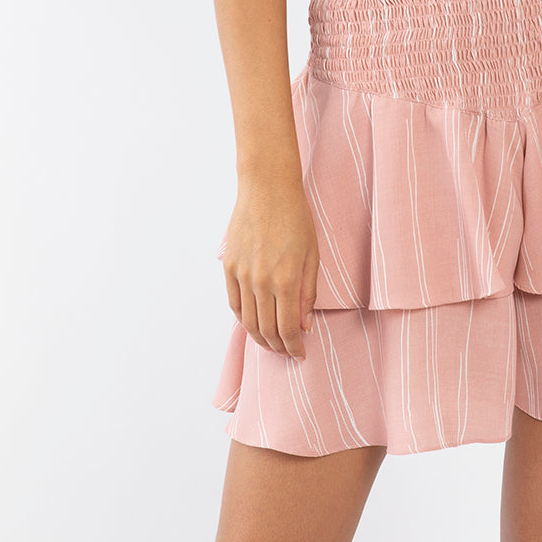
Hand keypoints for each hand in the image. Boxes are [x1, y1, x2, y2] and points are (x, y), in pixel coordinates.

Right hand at [221, 180, 321, 360]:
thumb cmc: (296, 217)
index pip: (288, 328)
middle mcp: (262, 281)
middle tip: (287, 351)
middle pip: (267, 330)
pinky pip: (234, 303)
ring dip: (260, 337)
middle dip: (278, 347)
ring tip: (271, 342)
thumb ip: (308, 292)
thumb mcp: (313, 254)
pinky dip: (243, 319)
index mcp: (287, 279)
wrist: (267, 189)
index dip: (294, 346)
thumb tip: (305, 325)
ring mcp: (242, 275)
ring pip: (248, 321)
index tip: (300, 353)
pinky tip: (253, 323)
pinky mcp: (229, 267)